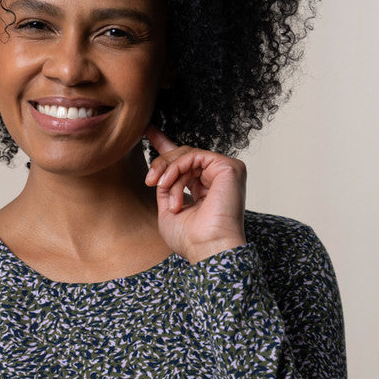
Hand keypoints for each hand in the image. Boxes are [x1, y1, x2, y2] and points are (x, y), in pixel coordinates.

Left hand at [143, 124, 246, 262]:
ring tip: (161, 188)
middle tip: (149, 180)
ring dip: (168, 170)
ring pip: (186, 154)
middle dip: (162, 164)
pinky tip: (169, 183)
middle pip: (182, 156)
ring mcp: (224, 172)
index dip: (166, 145)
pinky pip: (194, 155)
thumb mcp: (168, 211)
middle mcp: (216, 178)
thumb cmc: (190, 239)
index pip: (186, 161)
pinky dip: (177, 167)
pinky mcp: (229, 167)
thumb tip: (158, 172)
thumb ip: (165, 189)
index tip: (149, 130)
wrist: (207, 249)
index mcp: (204, 188)